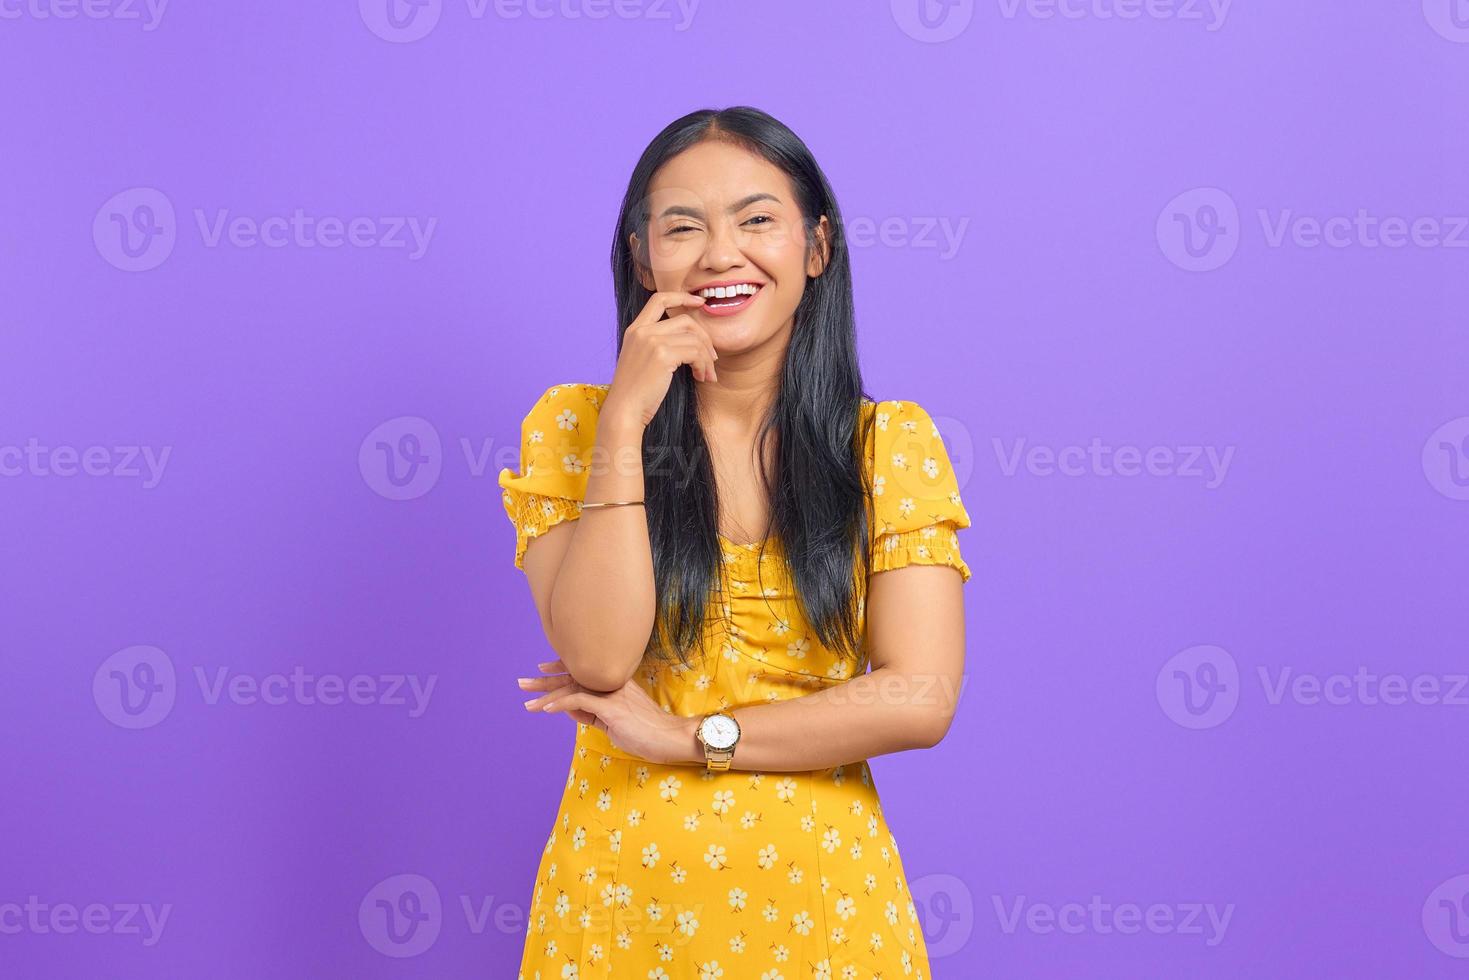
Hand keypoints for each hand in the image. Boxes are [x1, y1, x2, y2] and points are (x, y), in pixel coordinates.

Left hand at [518, 659, 696, 764]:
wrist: (670, 737)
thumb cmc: (645, 732)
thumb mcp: (613, 721)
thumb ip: (592, 713)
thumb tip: (568, 708)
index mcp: (614, 682)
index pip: (582, 671)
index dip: (560, 668)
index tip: (542, 668)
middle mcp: (611, 682)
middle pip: (572, 676)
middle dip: (544, 680)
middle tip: (521, 683)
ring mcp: (612, 693)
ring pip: (572, 687)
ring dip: (546, 694)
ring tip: (527, 702)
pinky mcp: (612, 707)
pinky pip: (580, 701)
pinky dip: (561, 704)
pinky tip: (546, 709)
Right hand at [602, 291, 718, 428]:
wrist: (624, 410)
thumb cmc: (637, 392)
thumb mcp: (643, 360)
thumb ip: (659, 344)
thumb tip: (692, 340)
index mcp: (635, 329)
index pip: (659, 299)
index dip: (682, 297)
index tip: (700, 302)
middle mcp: (642, 331)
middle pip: (685, 320)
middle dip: (704, 338)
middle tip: (712, 358)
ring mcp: (651, 341)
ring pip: (694, 338)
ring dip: (707, 357)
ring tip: (707, 374)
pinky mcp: (662, 354)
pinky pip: (695, 352)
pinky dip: (704, 365)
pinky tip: (702, 377)